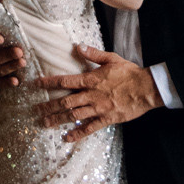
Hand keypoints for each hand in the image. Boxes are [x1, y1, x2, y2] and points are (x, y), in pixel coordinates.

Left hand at [41, 45, 159, 132]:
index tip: (37, 84)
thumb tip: (78, 46)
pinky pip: (89, 128)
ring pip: (74, 115)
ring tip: (45, 123)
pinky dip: (77, 134)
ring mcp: (98, 109)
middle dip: (49, 105)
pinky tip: (67, 138)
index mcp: (91, 79)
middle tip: (36, 109)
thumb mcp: (111, 58)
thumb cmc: (130, 73)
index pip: (66, 81)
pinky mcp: (106, 119)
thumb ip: (93, 54)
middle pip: (65, 101)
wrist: (146, 89)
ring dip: (58, 119)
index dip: (50, 83)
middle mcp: (92, 95)